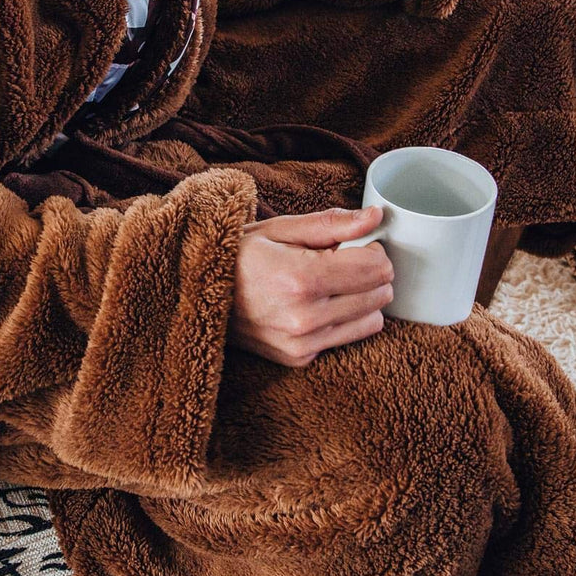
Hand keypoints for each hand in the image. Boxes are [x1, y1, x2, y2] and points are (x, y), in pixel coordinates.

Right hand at [229, 207, 394, 367]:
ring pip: (372, 321)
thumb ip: (331, 224)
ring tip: (331, 284)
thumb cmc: (237, 256)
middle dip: (371, 273)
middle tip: (343, 261)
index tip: (355, 244)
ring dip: (362, 299)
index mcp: (301, 279)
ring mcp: (302, 343)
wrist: (195, 294)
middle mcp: (305, 317)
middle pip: (380, 295)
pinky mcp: (299, 358)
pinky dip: (341, 319)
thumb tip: (375, 217)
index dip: (373, 250)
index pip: (376, 268)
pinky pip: (347, 338)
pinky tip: (315, 304)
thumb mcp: (279, 229)